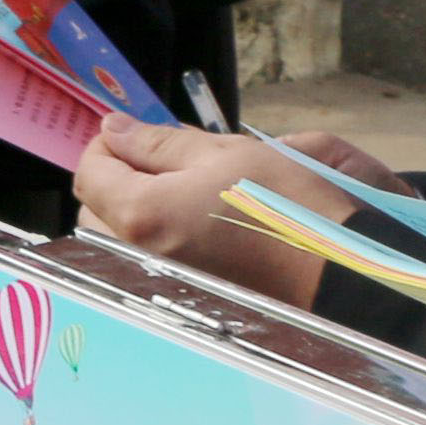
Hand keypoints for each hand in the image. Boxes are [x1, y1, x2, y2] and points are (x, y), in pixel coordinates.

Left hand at [73, 123, 398, 306]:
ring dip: (132, 209)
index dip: (105, 145)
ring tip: (178, 187)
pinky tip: (192, 219)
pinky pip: (144, 261)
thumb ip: (159, 142)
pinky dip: (153, 236)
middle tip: (157, 157)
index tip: (133, 131)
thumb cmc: (284, 204)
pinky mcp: (182, 295)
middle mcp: (137, 254)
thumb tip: (113, 129)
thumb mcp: (225, 153)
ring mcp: (159, 280)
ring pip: (117, 239)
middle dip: (115, 178)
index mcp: (142, 213)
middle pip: (95, 210)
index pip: (90, 173)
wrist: (335, 269)